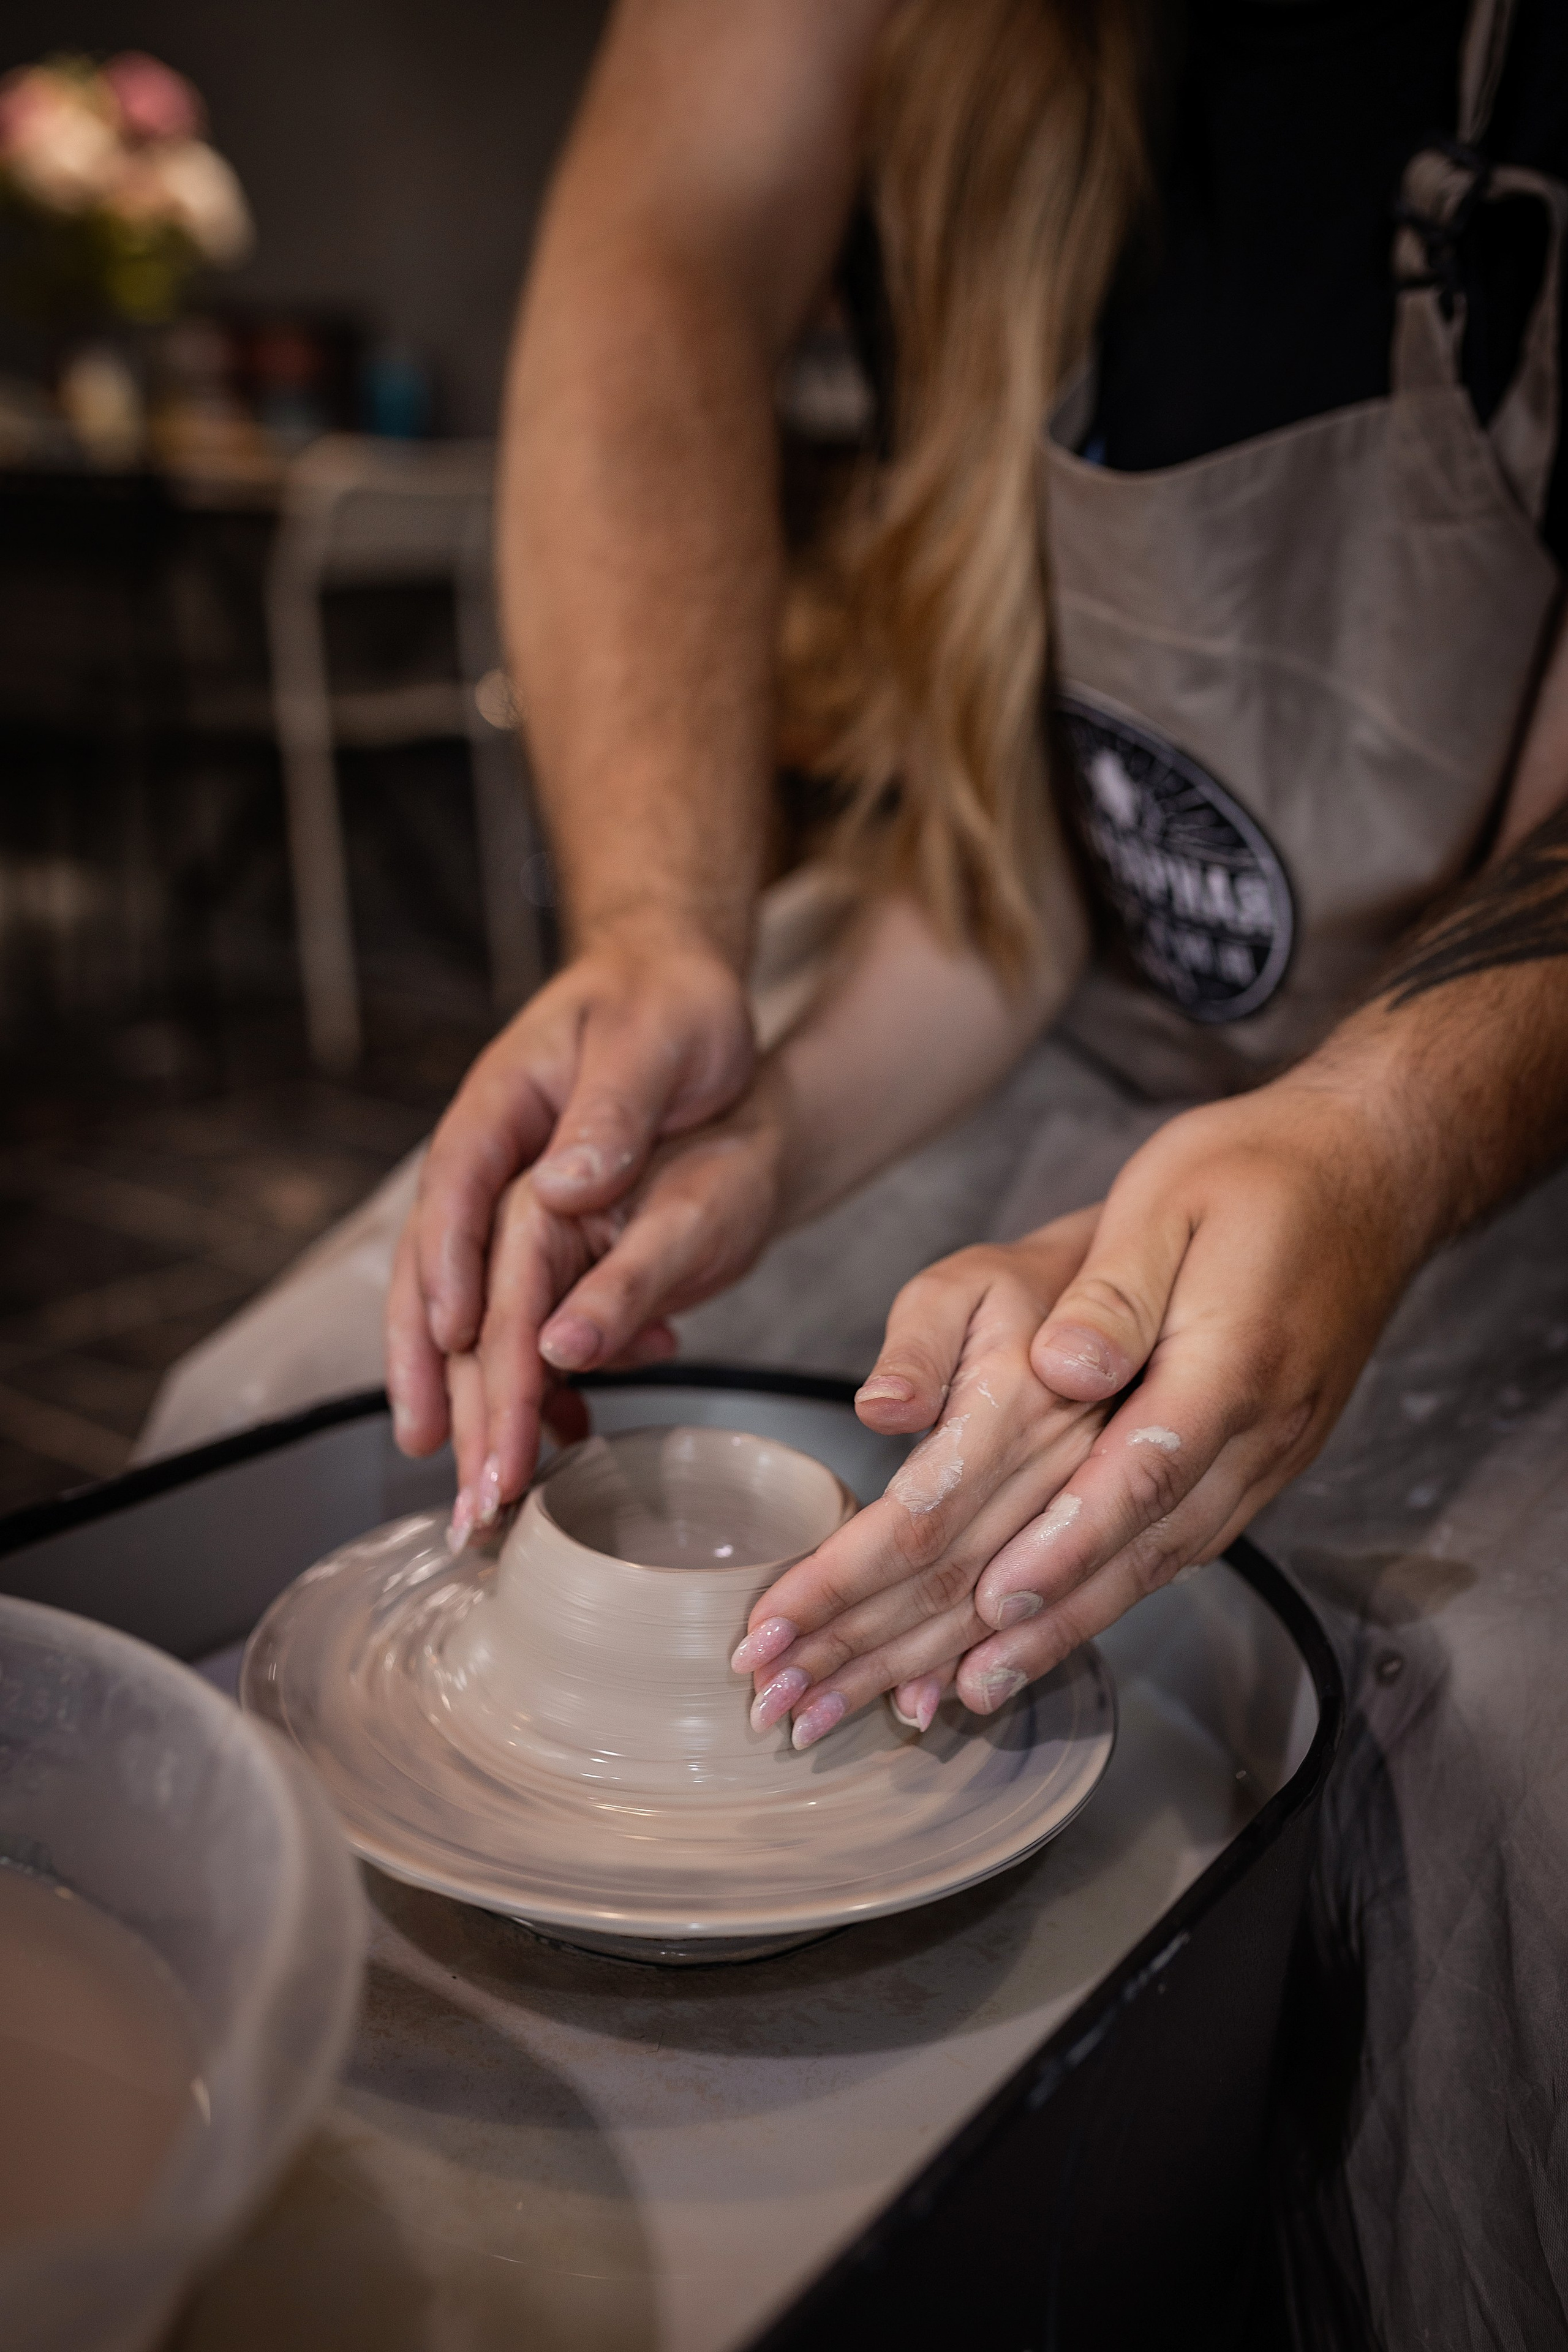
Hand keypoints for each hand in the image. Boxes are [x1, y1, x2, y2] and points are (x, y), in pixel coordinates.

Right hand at [386, 929, 752, 1458]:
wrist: (678, 986)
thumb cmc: (664, 1003)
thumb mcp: (653, 1040)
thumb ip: (609, 1111)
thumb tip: (561, 1186)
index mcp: (498, 1111)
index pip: (453, 1201)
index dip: (445, 1278)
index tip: (452, 1349)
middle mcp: (488, 1167)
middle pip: (444, 1280)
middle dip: (442, 1380)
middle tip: (455, 1468)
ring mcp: (511, 1205)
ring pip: (472, 1315)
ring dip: (476, 1401)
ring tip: (483, 1486)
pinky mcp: (546, 1233)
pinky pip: (524, 1315)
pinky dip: (537, 1375)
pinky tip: (563, 1429)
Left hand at [729, 1214, 1105, 1742]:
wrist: (1188, 1272)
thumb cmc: (1052, 1275)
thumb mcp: (973, 1277)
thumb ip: (923, 1334)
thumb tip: (881, 1408)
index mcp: (1028, 1406)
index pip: (918, 1518)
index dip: (838, 1582)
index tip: (763, 1631)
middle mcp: (1080, 1471)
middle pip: (955, 1587)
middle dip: (856, 1652)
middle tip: (773, 1704)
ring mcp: (1123, 1509)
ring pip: (1009, 1617)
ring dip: (913, 1674)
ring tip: (826, 1719)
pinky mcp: (1150, 1532)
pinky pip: (1077, 1614)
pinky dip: (1001, 1663)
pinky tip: (943, 1698)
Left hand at [738, 1075, 1430, 1742]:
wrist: (1367, 1174)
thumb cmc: (1253, 1172)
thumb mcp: (1172, 1195)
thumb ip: (1115, 1290)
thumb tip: (1061, 1367)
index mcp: (1231, 1362)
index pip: (1142, 1473)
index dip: (1067, 1543)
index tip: (995, 1598)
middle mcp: (1257, 1428)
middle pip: (1144, 1547)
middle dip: (1043, 1621)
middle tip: (951, 1682)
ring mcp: (1266, 1454)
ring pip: (1162, 1562)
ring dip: (1070, 1628)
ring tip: (975, 1686)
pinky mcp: (1259, 1461)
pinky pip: (1182, 1546)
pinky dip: (1113, 1596)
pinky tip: (1055, 1628)